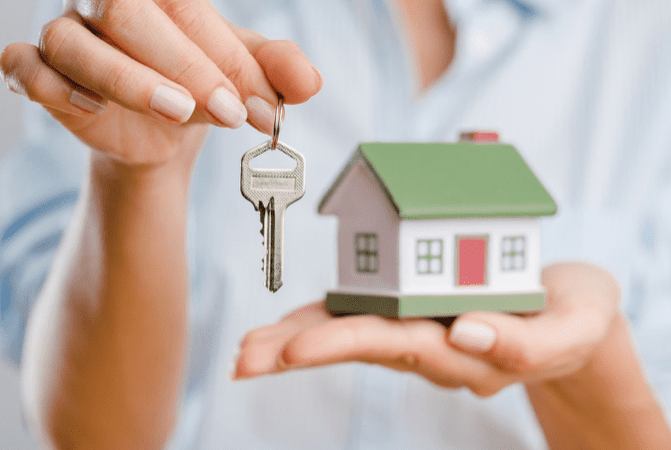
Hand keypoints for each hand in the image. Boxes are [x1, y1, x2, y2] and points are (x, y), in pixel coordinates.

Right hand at [0, 0, 321, 168]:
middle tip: (232, 113)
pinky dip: (56, 86)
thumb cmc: (199, 86)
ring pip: (78, 44)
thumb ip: (277, 73)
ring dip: (131, 82)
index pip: (188, 9)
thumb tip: (311, 81)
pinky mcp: (38, 70)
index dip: (227, 59)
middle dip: (188, 68)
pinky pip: (27, 68)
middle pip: (130, 14)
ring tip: (179, 111)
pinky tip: (90, 105)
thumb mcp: (242, 78)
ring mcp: (67, 32)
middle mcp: (107, 2)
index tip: (264, 107)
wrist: (163, 129)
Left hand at [231, 263, 619, 396]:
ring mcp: (424, 333)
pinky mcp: (419, 313)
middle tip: (243, 360)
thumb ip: (529, 343)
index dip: (345, 343)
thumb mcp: (575, 328)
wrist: (576, 315)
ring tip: (245, 352)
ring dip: (298, 341)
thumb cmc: (578, 317)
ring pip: (354, 336)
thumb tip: (469, 332)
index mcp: (468, 349)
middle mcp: (436, 346)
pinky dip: (325, 321)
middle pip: (361, 347)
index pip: (399, 346)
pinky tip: (288, 330)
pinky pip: (367, 317)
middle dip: (300, 352)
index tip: (293, 352)